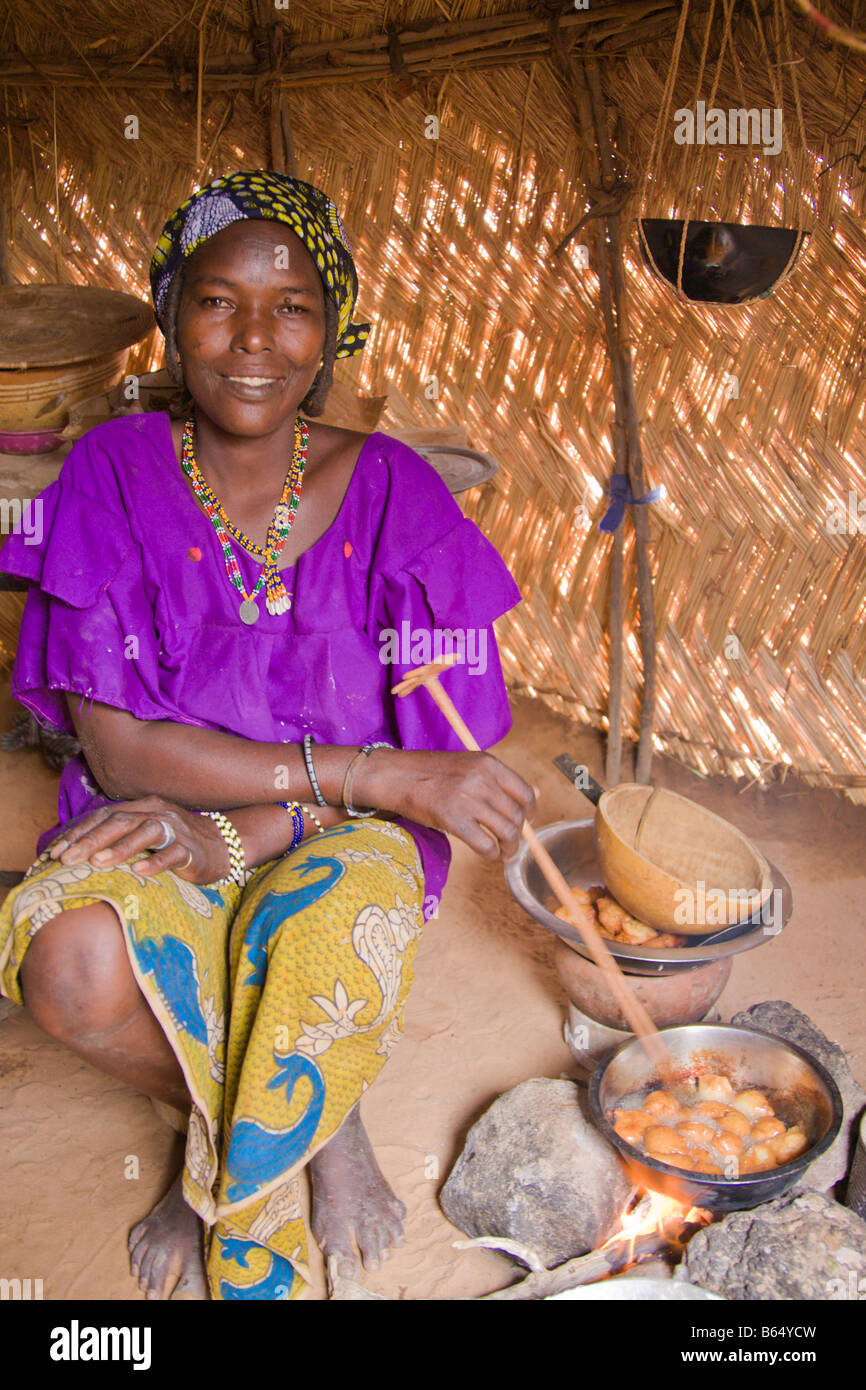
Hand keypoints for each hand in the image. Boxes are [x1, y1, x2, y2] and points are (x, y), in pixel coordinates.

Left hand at [46, 796, 230, 883]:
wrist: (224, 846)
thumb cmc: (176, 844)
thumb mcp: (144, 834)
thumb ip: (118, 836)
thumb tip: (77, 851)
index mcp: (142, 806)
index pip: (103, 815)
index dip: (78, 832)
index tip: (53, 852)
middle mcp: (156, 812)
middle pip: (119, 822)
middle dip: (89, 840)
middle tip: (66, 859)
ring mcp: (176, 829)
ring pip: (145, 833)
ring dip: (119, 848)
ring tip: (96, 863)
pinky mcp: (192, 849)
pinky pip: (172, 853)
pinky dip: (156, 862)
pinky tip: (139, 872)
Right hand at [354, 749, 536, 860]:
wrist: (397, 775)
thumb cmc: (431, 773)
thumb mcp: (469, 766)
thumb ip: (499, 781)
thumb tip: (538, 795)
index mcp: (488, 763)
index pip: (525, 793)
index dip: (530, 812)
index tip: (526, 822)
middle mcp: (482, 779)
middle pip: (517, 816)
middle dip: (519, 835)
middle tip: (512, 844)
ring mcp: (468, 799)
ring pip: (506, 832)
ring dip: (509, 848)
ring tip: (503, 852)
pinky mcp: (454, 820)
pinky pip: (486, 845)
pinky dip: (491, 854)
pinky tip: (488, 854)